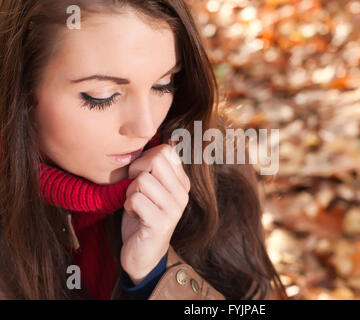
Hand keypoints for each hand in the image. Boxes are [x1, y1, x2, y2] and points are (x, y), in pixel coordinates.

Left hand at [120, 143, 189, 285]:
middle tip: (135, 190)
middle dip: (136, 172)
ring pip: (142, 180)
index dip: (144, 159)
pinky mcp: (162, 223)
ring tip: (135, 205)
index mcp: (182, 182)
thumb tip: (169, 140)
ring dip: (130, 193)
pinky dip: (128, 206)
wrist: (143, 255)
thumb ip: (156, 167)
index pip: (165, 151)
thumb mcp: (151, 188)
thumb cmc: (143, 216)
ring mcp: (174, 208)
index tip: (141, 176)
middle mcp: (183, 193)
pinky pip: (136, 199)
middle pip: (155, 160)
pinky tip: (134, 215)